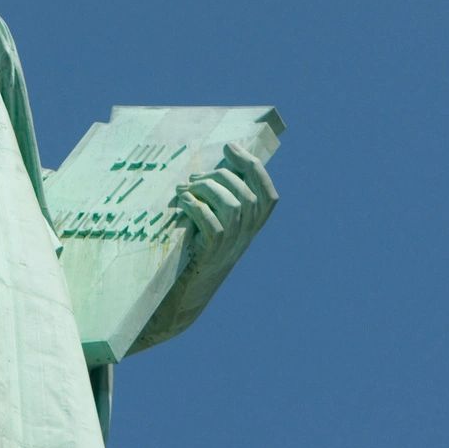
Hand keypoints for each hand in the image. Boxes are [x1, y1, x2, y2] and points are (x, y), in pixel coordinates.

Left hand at [129, 143, 278, 354]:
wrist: (180, 300)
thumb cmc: (192, 255)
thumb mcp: (213, 227)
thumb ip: (219, 202)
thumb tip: (211, 166)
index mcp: (251, 230)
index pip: (268, 195)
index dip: (253, 167)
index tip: (230, 147)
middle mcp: (246, 239)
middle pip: (247, 195)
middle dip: (220, 175)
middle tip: (195, 177)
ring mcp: (230, 249)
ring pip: (233, 206)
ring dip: (207, 189)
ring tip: (185, 189)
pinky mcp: (210, 257)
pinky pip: (212, 225)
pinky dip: (197, 207)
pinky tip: (182, 202)